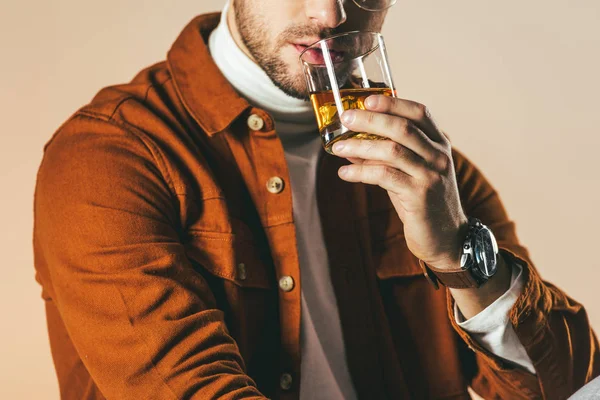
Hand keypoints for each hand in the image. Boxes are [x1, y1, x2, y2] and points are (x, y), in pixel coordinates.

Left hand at [331, 95, 467, 269]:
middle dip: (371, 119)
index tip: (367, 99)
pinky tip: (344, 173)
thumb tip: (349, 144)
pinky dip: (360, 172)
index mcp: (439, 144)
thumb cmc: (422, 203)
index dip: (393, 103)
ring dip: (360, 146)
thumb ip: (383, 158)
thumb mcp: (405, 174)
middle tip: (346, 118)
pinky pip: (385, 176)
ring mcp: (431, 175)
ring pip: (392, 150)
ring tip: (338, 147)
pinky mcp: (420, 195)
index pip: (419, 113)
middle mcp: (439, 156)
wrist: (446, 238)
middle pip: (403, 127)